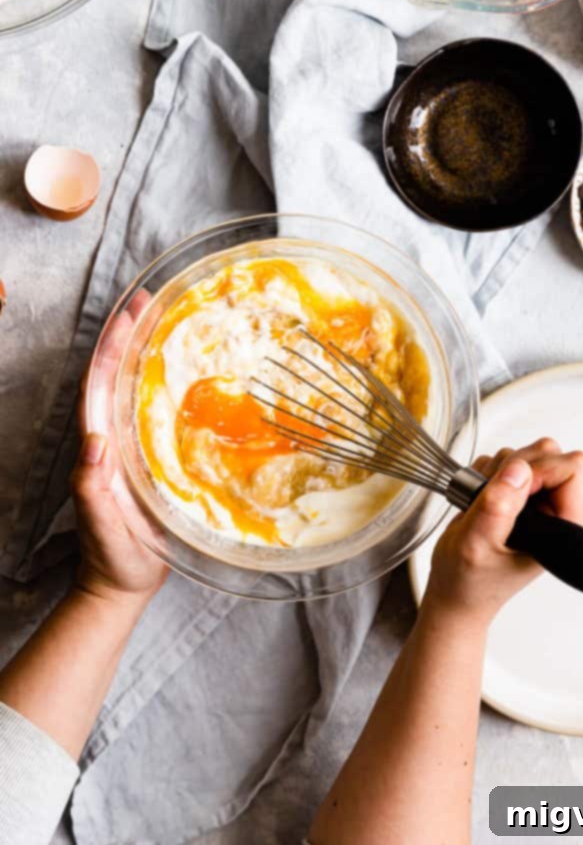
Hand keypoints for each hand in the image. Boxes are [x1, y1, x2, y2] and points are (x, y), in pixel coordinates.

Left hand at [73, 290, 167, 608]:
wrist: (123, 584)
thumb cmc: (111, 556)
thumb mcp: (100, 524)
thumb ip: (92, 488)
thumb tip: (94, 440)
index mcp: (98, 447)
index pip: (99, 385)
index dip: (111, 348)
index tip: (129, 315)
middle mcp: (111, 437)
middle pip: (115, 375)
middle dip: (129, 336)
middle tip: (151, 301)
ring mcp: (130, 446)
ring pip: (134, 388)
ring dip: (146, 353)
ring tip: (168, 320)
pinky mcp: (150, 458)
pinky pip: (155, 411)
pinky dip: (167, 384)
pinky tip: (188, 372)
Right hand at [424, 438, 582, 627]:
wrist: (453, 592)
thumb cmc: (470, 582)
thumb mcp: (478, 545)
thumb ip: (498, 507)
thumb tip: (517, 470)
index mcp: (563, 527)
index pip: (573, 469)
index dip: (541, 469)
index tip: (512, 487)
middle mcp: (554, 510)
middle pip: (550, 453)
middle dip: (515, 466)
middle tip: (492, 496)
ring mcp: (534, 500)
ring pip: (525, 454)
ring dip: (497, 471)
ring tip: (482, 504)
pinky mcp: (515, 493)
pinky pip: (504, 460)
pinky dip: (486, 473)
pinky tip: (478, 501)